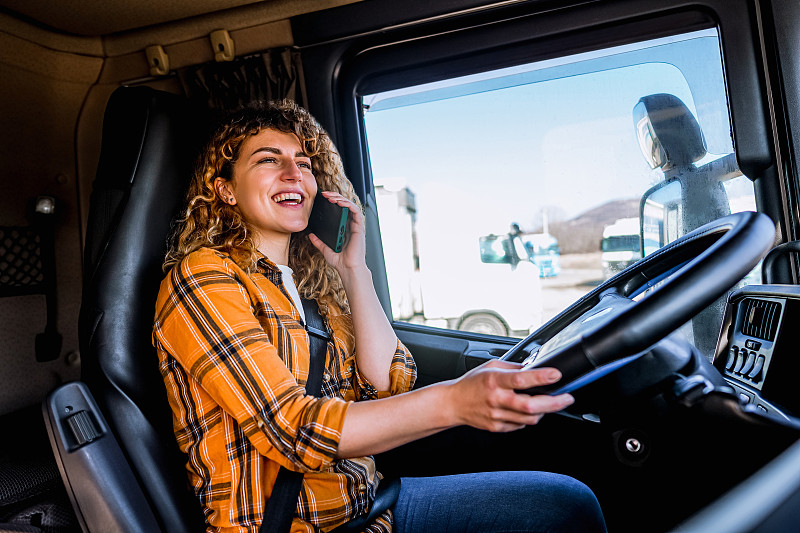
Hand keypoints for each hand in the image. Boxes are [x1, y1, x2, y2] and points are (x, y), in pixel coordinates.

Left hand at [308, 191, 366, 274]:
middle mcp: (350, 225)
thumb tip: (310, 234)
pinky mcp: (359, 227)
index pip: (339, 211)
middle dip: (335, 197)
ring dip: (340, 198)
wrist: (348, 268)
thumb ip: (318, 241)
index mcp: (344, 229)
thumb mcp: (325, 249)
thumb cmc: (340, 261)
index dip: (332, 202)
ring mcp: (355, 226)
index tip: (322, 199)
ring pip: (350, 205)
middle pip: (344, 205)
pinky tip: (339, 202)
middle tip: (324, 194)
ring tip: (330, 196)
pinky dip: (348, 204)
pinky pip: (355, 211)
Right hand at [445, 360, 573, 431]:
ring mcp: (497, 416)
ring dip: (545, 411)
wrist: (453, 404)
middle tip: (567, 397)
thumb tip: (534, 368)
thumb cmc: (472, 383)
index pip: (520, 380)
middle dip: (554, 403)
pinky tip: (529, 411)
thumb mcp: (491, 367)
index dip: (541, 378)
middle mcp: (496, 399)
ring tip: (550, 403)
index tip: (556, 374)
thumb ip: (513, 368)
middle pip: (530, 406)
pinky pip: (521, 425)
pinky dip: (529, 418)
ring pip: (530, 419)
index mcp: (494, 380)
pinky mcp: (497, 428)